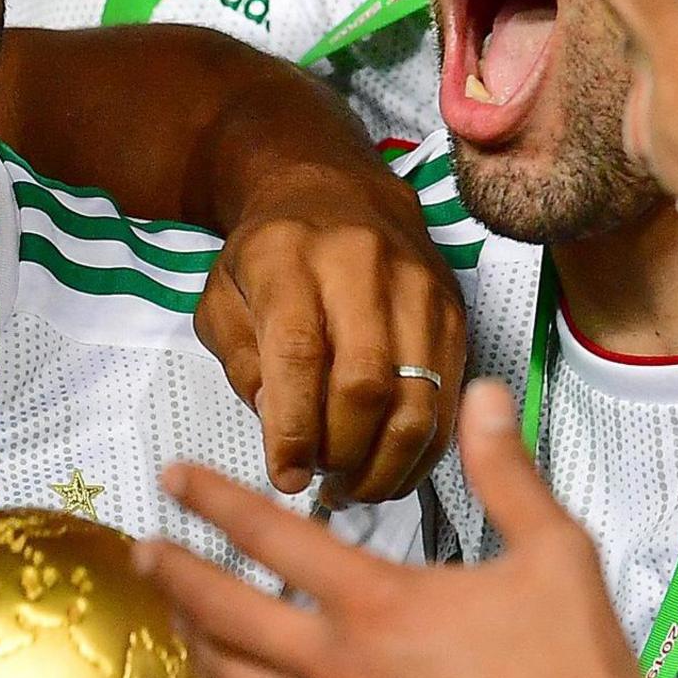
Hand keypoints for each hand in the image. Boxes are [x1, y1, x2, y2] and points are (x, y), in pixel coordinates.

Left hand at [145, 380, 666, 677]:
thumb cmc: (582, 669)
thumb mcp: (552, 550)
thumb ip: (505, 470)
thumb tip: (480, 392)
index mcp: (377, 604)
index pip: (268, 536)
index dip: (213, 499)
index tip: (174, 477)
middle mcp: (339, 670)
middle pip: (223, 614)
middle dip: (173, 576)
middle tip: (142, 551)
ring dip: (198, 644)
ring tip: (181, 618)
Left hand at [196, 168, 463, 502]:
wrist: (334, 189)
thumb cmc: (268, 255)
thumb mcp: (223, 298)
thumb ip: (242, 363)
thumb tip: (280, 433)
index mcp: (289, 257)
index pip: (299, 352)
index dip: (294, 426)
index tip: (286, 475)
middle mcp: (362, 266)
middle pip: (365, 382)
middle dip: (342, 451)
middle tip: (322, 481)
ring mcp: (418, 287)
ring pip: (416, 397)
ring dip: (386, 461)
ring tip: (355, 488)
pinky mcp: (454, 310)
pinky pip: (447, 397)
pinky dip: (421, 448)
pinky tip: (390, 468)